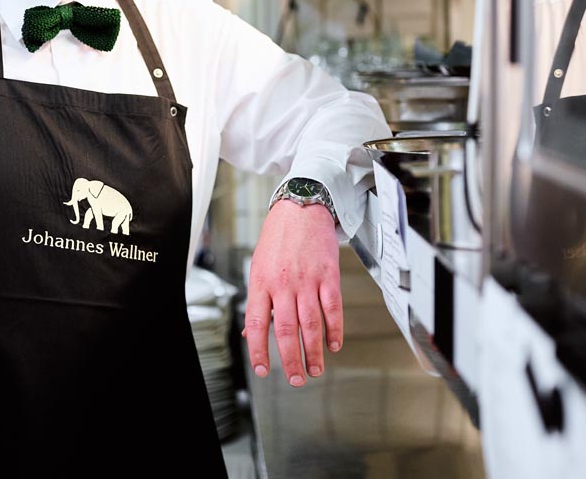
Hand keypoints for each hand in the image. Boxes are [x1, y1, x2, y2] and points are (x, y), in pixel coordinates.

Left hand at [242, 200, 341, 386]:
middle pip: (286, 330)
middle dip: (291, 360)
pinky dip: (334, 330)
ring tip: (315, 370)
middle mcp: (283, 284)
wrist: (302, 207)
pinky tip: (334, 345)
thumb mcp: (258, 266)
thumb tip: (251, 333)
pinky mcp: (328, 275)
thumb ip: (257, 300)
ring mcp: (307, 280)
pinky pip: (332, 309)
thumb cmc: (278, 237)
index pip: (256, 324)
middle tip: (297, 379)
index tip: (263, 370)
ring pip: (311, 325)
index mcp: (261, 282)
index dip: (258, 351)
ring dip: (314, 352)